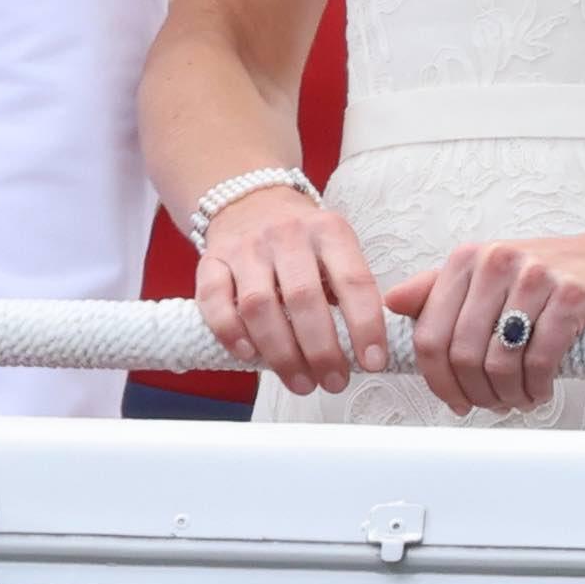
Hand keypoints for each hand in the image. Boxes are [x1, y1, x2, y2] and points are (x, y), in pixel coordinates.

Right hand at [192, 186, 390, 392]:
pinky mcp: (211, 260)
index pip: (353, 280)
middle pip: (303, 298)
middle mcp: (287, 235)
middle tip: (334, 382)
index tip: (372, 362)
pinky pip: (214, 299)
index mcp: (328, 231)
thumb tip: (366, 350)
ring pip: (259, 305)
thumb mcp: (335, 248)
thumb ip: (348, 289)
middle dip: (321, 350)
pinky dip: (230, 331)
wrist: (249, 200)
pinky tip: (248, 355)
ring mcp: (246, 247)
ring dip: (281, 353)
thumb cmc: (302, 242)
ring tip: (301, 383)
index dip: (366, 325)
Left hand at [383, 232, 584, 414]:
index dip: (437, 380)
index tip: (454, 400)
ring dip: (507, 395)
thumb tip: (391, 305)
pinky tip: (541, 390)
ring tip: (518, 399)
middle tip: (492, 405)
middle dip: (475, 393)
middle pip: (461, 354)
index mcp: (467, 259)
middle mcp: (496, 261)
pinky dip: (537, 388)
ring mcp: (535, 276)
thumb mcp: (488, 274)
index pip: (429, 334)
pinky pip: (540, 360)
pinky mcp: (572, 295)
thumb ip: (438, 289)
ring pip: (499, 361)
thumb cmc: (550, 273)